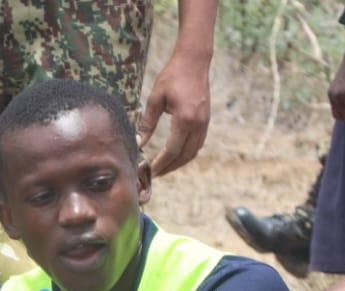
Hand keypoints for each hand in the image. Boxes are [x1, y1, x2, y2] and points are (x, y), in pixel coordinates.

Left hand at [137, 51, 210, 176]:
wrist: (194, 61)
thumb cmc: (172, 76)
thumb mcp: (155, 98)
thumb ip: (147, 123)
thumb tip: (138, 143)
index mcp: (185, 119)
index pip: (172, 150)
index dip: (161, 163)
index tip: (150, 170)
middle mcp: (198, 124)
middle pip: (185, 156)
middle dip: (170, 167)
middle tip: (155, 174)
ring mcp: (205, 122)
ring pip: (193, 151)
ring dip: (179, 162)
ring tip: (164, 168)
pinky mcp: (206, 120)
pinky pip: (198, 143)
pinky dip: (187, 153)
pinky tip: (175, 155)